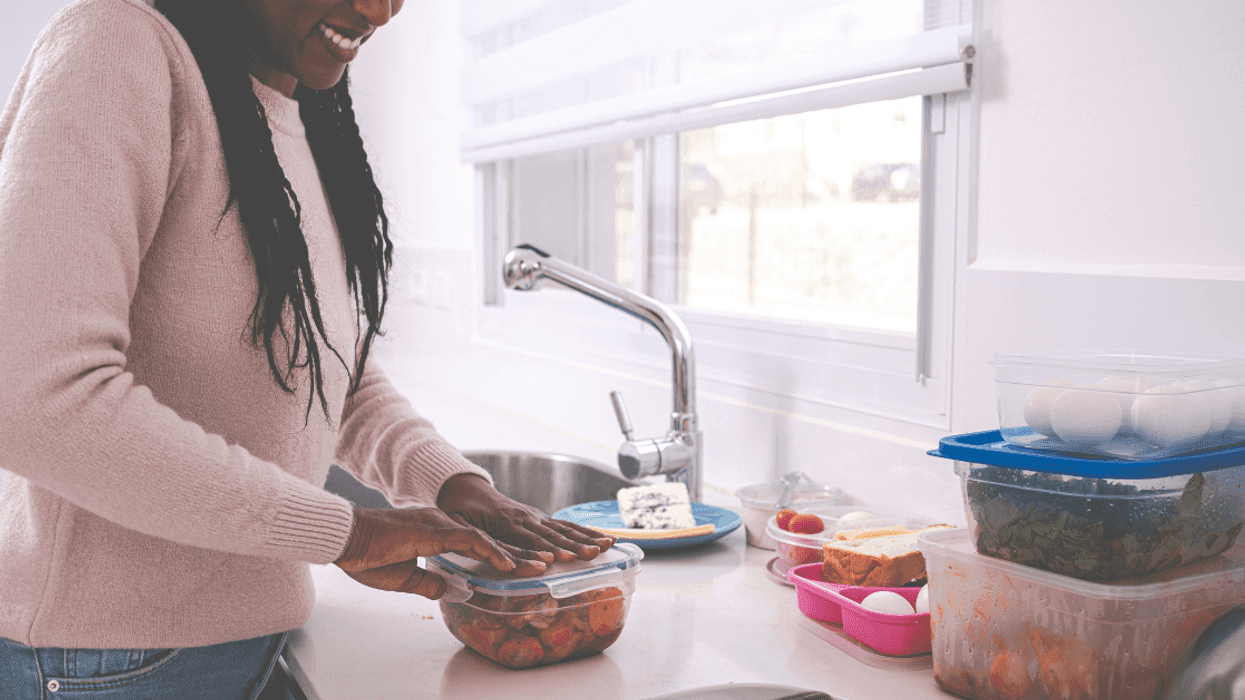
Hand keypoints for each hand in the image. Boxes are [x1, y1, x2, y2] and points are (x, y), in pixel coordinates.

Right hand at [334, 507, 537, 598]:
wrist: (346, 540)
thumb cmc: (367, 557)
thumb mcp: (404, 578)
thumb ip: (431, 582)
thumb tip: (454, 590)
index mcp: (436, 533)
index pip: (476, 547)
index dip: (501, 558)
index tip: (522, 569)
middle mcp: (443, 525)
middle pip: (489, 542)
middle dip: (520, 555)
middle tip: (545, 565)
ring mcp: (440, 524)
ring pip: (487, 540)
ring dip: (515, 555)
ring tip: (540, 566)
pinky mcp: (435, 529)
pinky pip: (470, 541)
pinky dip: (492, 553)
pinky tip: (509, 565)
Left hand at [438, 473, 615, 562]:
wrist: (465, 488)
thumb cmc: (457, 510)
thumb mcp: (454, 523)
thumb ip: (469, 538)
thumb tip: (485, 552)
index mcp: (502, 522)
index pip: (526, 540)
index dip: (543, 550)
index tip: (560, 559)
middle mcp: (523, 518)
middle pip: (552, 535)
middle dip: (574, 545)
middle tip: (593, 554)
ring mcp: (534, 516)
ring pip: (563, 528)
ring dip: (585, 538)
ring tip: (606, 546)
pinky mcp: (539, 517)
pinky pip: (565, 524)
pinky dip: (585, 531)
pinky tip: (603, 538)